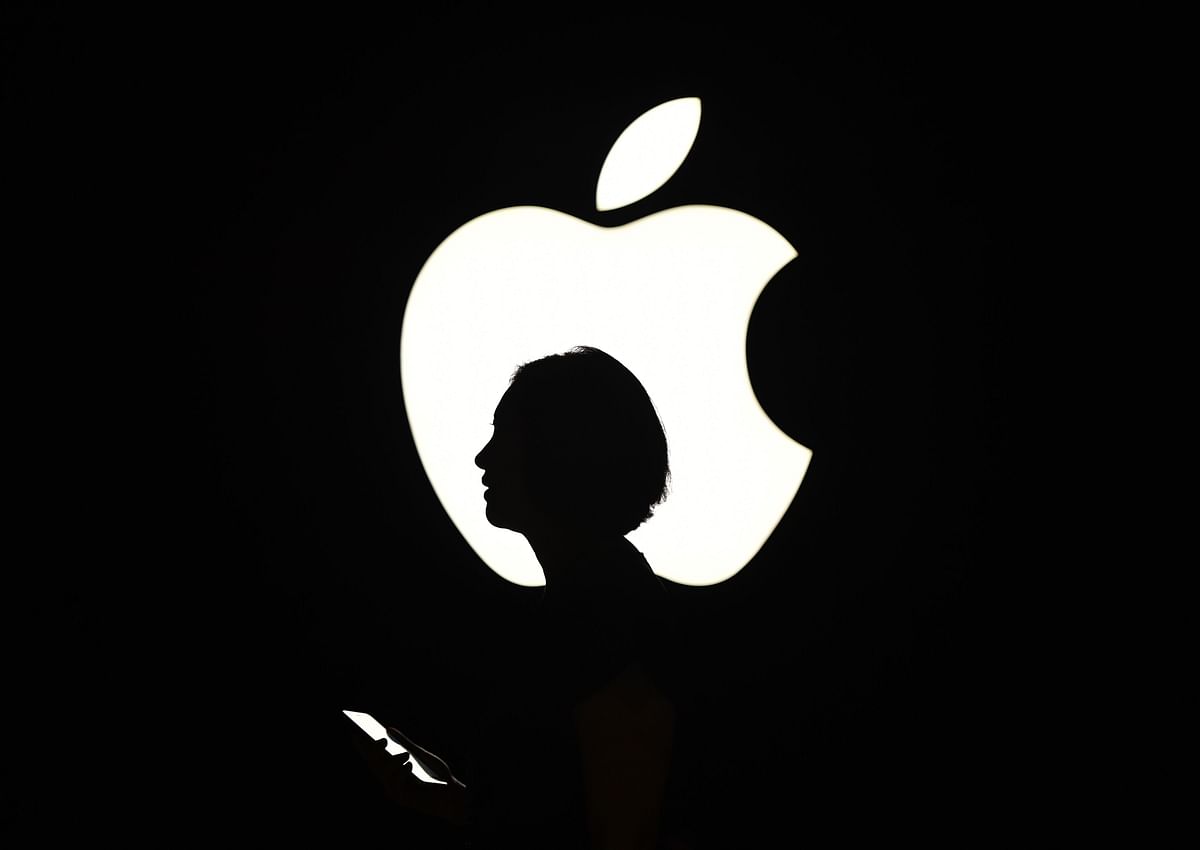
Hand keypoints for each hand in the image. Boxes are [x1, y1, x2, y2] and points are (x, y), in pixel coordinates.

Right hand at [349, 733, 466, 823]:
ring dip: (394, 763)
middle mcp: (389, 781)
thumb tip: (388, 729)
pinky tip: (410, 766)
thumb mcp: (419, 754)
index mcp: (391, 770)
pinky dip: (403, 774)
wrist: (449, 792)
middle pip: (376, 766)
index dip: (363, 747)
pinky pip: (397, 786)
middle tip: (382, 740)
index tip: (357, 734)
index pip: (373, 758)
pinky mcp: (403, 799)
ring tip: (405, 754)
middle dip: (376, 753)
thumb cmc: (433, 773)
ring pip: (386, 776)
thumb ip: (404, 743)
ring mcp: (395, 791)